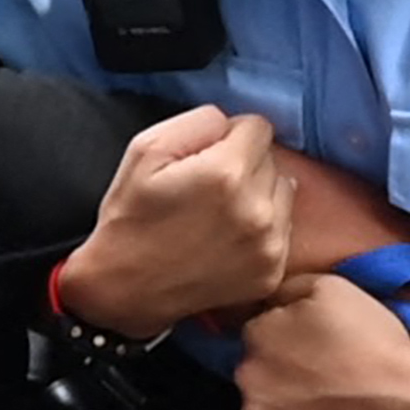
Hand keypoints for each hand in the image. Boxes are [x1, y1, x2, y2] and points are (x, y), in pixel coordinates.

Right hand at [60, 108, 291, 338]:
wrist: (126, 287)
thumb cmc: (131, 216)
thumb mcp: (145, 149)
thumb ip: (198, 121)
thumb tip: (231, 124)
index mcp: (226, 172)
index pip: (259, 127)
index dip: (231, 135)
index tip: (208, 154)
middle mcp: (257, 209)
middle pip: (272, 159)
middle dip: (245, 164)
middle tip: (208, 187)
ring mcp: (268, 245)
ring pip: (283, 192)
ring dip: (259, 194)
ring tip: (221, 213)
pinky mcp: (272, 271)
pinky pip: (283, 229)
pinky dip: (261, 229)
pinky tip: (227, 238)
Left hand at [235, 274, 409, 409]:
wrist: (405, 403)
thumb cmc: (375, 343)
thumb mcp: (332, 289)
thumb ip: (289, 289)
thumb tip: (268, 301)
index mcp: (258, 332)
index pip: (259, 333)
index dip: (286, 342)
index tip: (312, 354)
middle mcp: (246, 372)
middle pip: (252, 370)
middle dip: (276, 373)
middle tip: (316, 383)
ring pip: (251, 407)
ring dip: (271, 407)